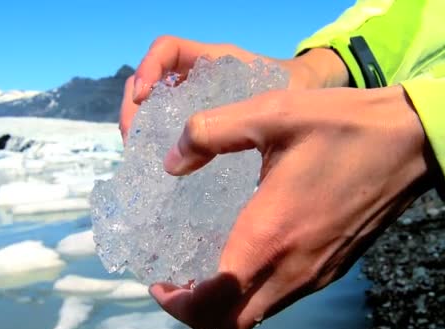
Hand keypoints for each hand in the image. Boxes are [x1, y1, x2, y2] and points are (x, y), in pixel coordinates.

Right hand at [119, 35, 348, 139]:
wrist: (311, 97)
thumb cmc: (294, 89)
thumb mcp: (273, 98)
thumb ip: (247, 116)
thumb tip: (203, 150)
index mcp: (213, 60)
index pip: (168, 50)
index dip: (148, 68)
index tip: (142, 98)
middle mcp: (197, 77)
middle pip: (151, 81)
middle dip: (135, 109)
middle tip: (134, 140)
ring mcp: (195, 100)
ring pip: (154, 106)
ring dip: (141, 127)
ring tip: (140, 153)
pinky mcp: (199, 122)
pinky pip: (169, 126)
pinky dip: (157, 141)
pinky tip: (160, 162)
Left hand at [149, 86, 435, 328]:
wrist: (412, 139)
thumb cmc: (341, 125)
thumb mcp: (270, 113)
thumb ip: (210, 132)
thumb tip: (172, 160)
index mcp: (269, 236)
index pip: (214, 303)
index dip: (178, 304)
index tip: (160, 281)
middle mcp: (292, 269)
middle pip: (232, 326)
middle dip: (196, 313)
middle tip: (177, 281)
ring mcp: (316, 275)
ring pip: (258, 316)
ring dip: (225, 306)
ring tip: (204, 269)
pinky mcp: (333, 268)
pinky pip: (282, 299)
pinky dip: (254, 294)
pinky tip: (247, 255)